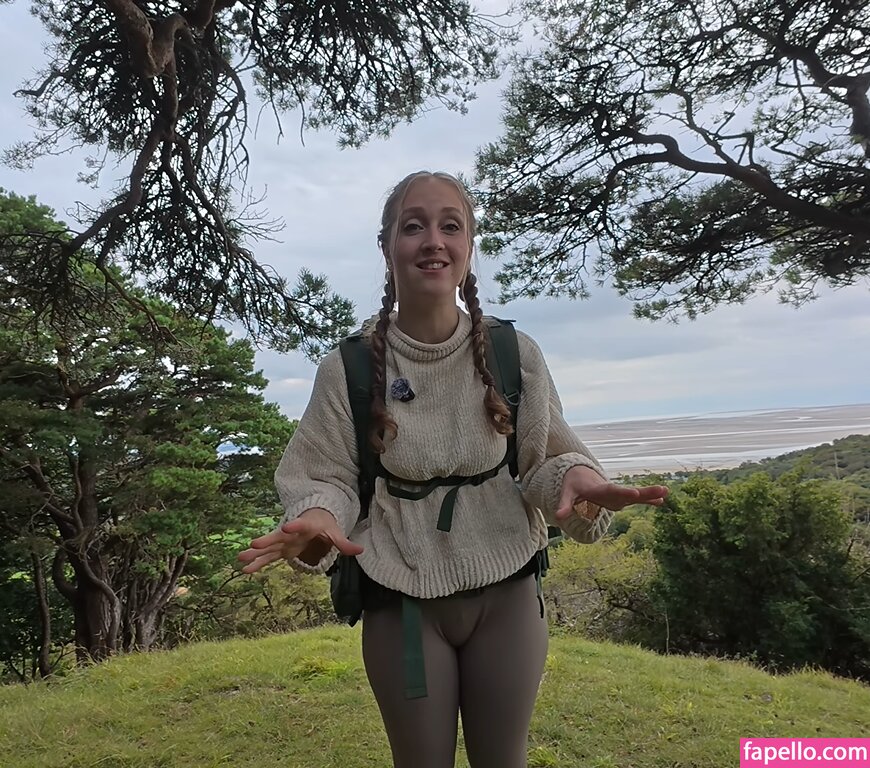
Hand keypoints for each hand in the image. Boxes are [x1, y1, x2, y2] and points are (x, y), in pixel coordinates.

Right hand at [237, 507, 363, 573]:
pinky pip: (267, 557)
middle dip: (266, 540)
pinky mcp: (280, 550)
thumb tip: (361, 550)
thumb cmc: (324, 526)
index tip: (286, 526)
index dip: (294, 525)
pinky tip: (244, 569)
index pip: (300, 524)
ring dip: (255, 553)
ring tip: (240, 558)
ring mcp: (283, 541)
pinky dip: (257, 563)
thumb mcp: (335, 533)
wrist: (313, 518)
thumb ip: (344, 543)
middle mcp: (291, 533)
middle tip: (253, 543)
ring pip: (268, 547)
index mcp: (306, 526)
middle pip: (278, 536)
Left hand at [555, 465, 667, 520]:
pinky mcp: (621, 498)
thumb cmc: (573, 485)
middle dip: (645, 492)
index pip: (613, 491)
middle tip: (661, 489)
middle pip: (630, 492)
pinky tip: (662, 501)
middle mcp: (612, 491)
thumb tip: (558, 516)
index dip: (624, 493)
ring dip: (650, 494)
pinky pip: (636, 499)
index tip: (636, 493)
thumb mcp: (566, 494)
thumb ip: (564, 504)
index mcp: (600, 489)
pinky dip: (648, 500)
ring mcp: (618, 495)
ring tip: (666, 492)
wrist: (579, 476)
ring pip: (636, 495)